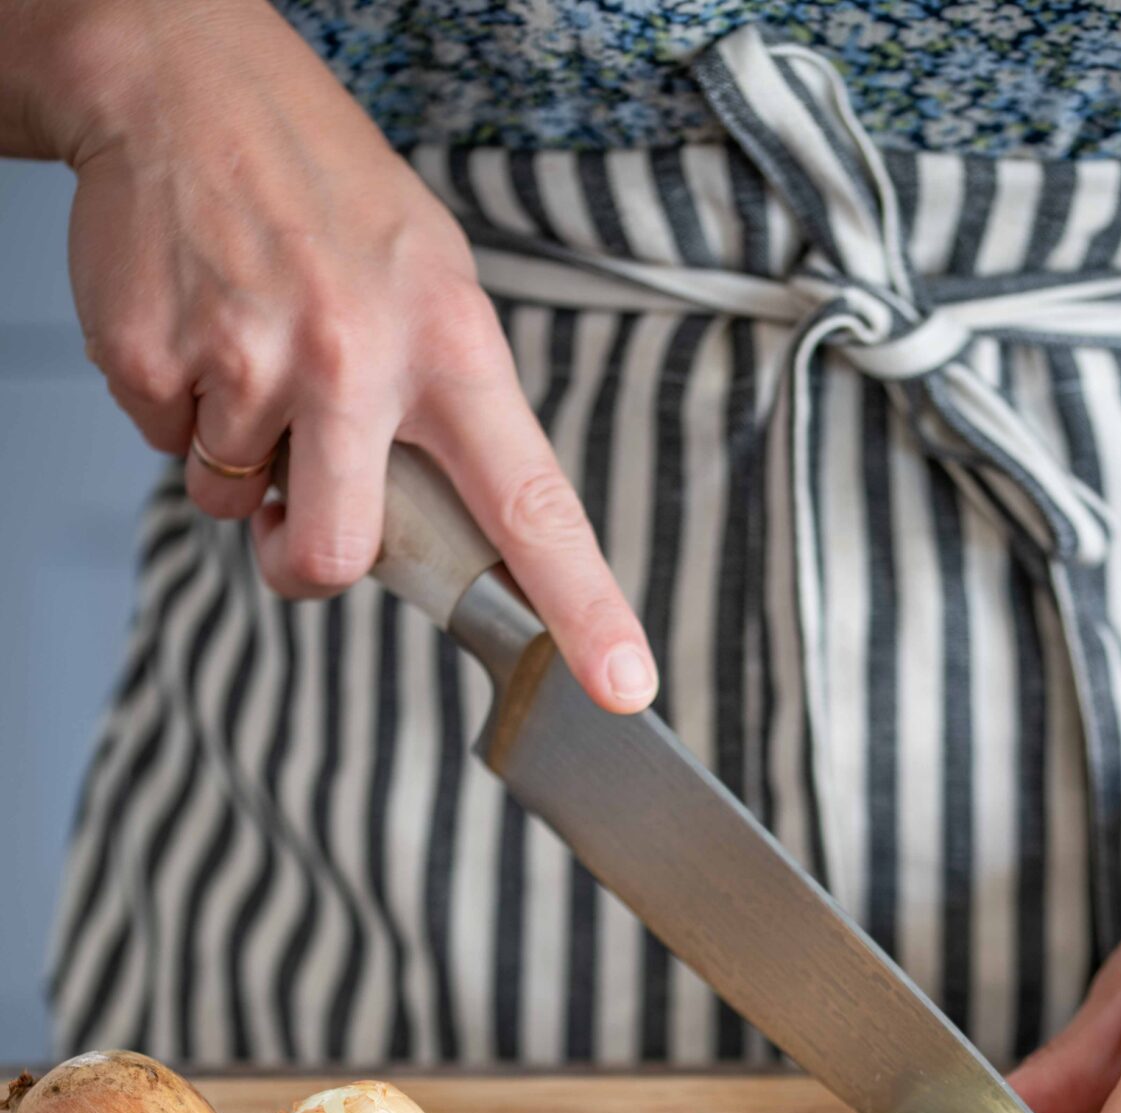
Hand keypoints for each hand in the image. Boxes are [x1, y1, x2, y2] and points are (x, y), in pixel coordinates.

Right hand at [31, 0, 656, 709]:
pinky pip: (165, 446)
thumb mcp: (430, 281)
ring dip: (233, 453)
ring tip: (248, 343)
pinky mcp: (156, 359)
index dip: (581, 606)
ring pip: (232, 501)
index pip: (533, 504)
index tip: (623, 683)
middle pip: (336, 554)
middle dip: (302, 559)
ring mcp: (249, 360)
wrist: (182, 81)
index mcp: (451, 347)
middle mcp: (356, 361)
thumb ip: (446, 412)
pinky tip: (198, 320)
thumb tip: (446, 537)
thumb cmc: (324, 195)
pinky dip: (176, 405)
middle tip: (293, 510)